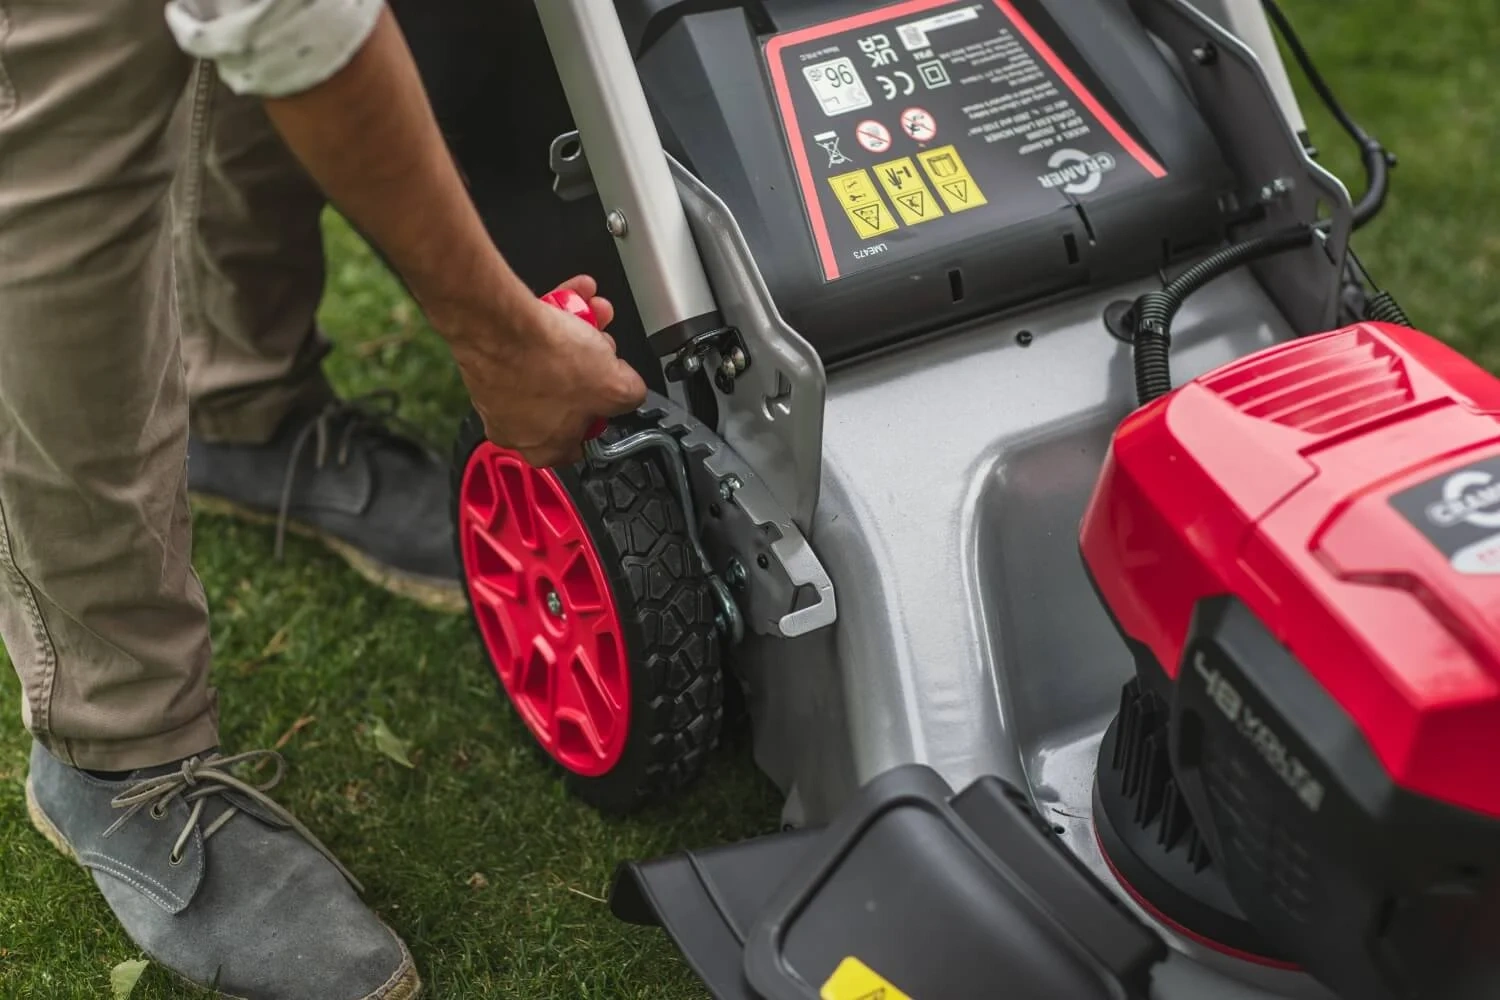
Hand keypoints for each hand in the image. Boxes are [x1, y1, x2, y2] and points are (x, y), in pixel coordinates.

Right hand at [449, 275, 647, 467]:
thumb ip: (630, 396)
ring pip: (550, 361)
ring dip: (577, 332)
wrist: (497, 321)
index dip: (605, 409)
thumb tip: (631, 389)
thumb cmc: (545, 362)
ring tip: (593, 310)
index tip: (612, 389)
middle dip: (592, 360)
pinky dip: (551, 319)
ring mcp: (499, 392)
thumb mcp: (616, 387)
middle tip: (603, 341)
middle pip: (570, 392)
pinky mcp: (488, 360)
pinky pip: (527, 341)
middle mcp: (516, 425)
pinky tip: (571, 297)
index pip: (585, 440)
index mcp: (545, 447)